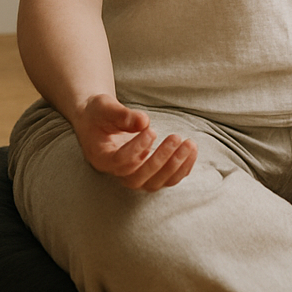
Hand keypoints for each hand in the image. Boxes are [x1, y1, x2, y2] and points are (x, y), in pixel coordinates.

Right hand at [72, 93, 197, 190]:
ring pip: (155, 183)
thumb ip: (122, 115)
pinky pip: (167, 179)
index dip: (137, 149)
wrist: (99, 121)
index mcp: (101, 158)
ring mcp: (133, 175)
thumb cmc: (99, 113)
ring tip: (190, 144)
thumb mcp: (104, 108)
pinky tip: (192, 150)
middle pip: (139, 178)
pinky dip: (182, 168)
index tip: (151, 130)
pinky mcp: (149, 173)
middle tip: (176, 137)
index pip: (120, 162)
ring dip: (175, 166)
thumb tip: (144, 121)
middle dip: (160, 160)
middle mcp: (117, 173)